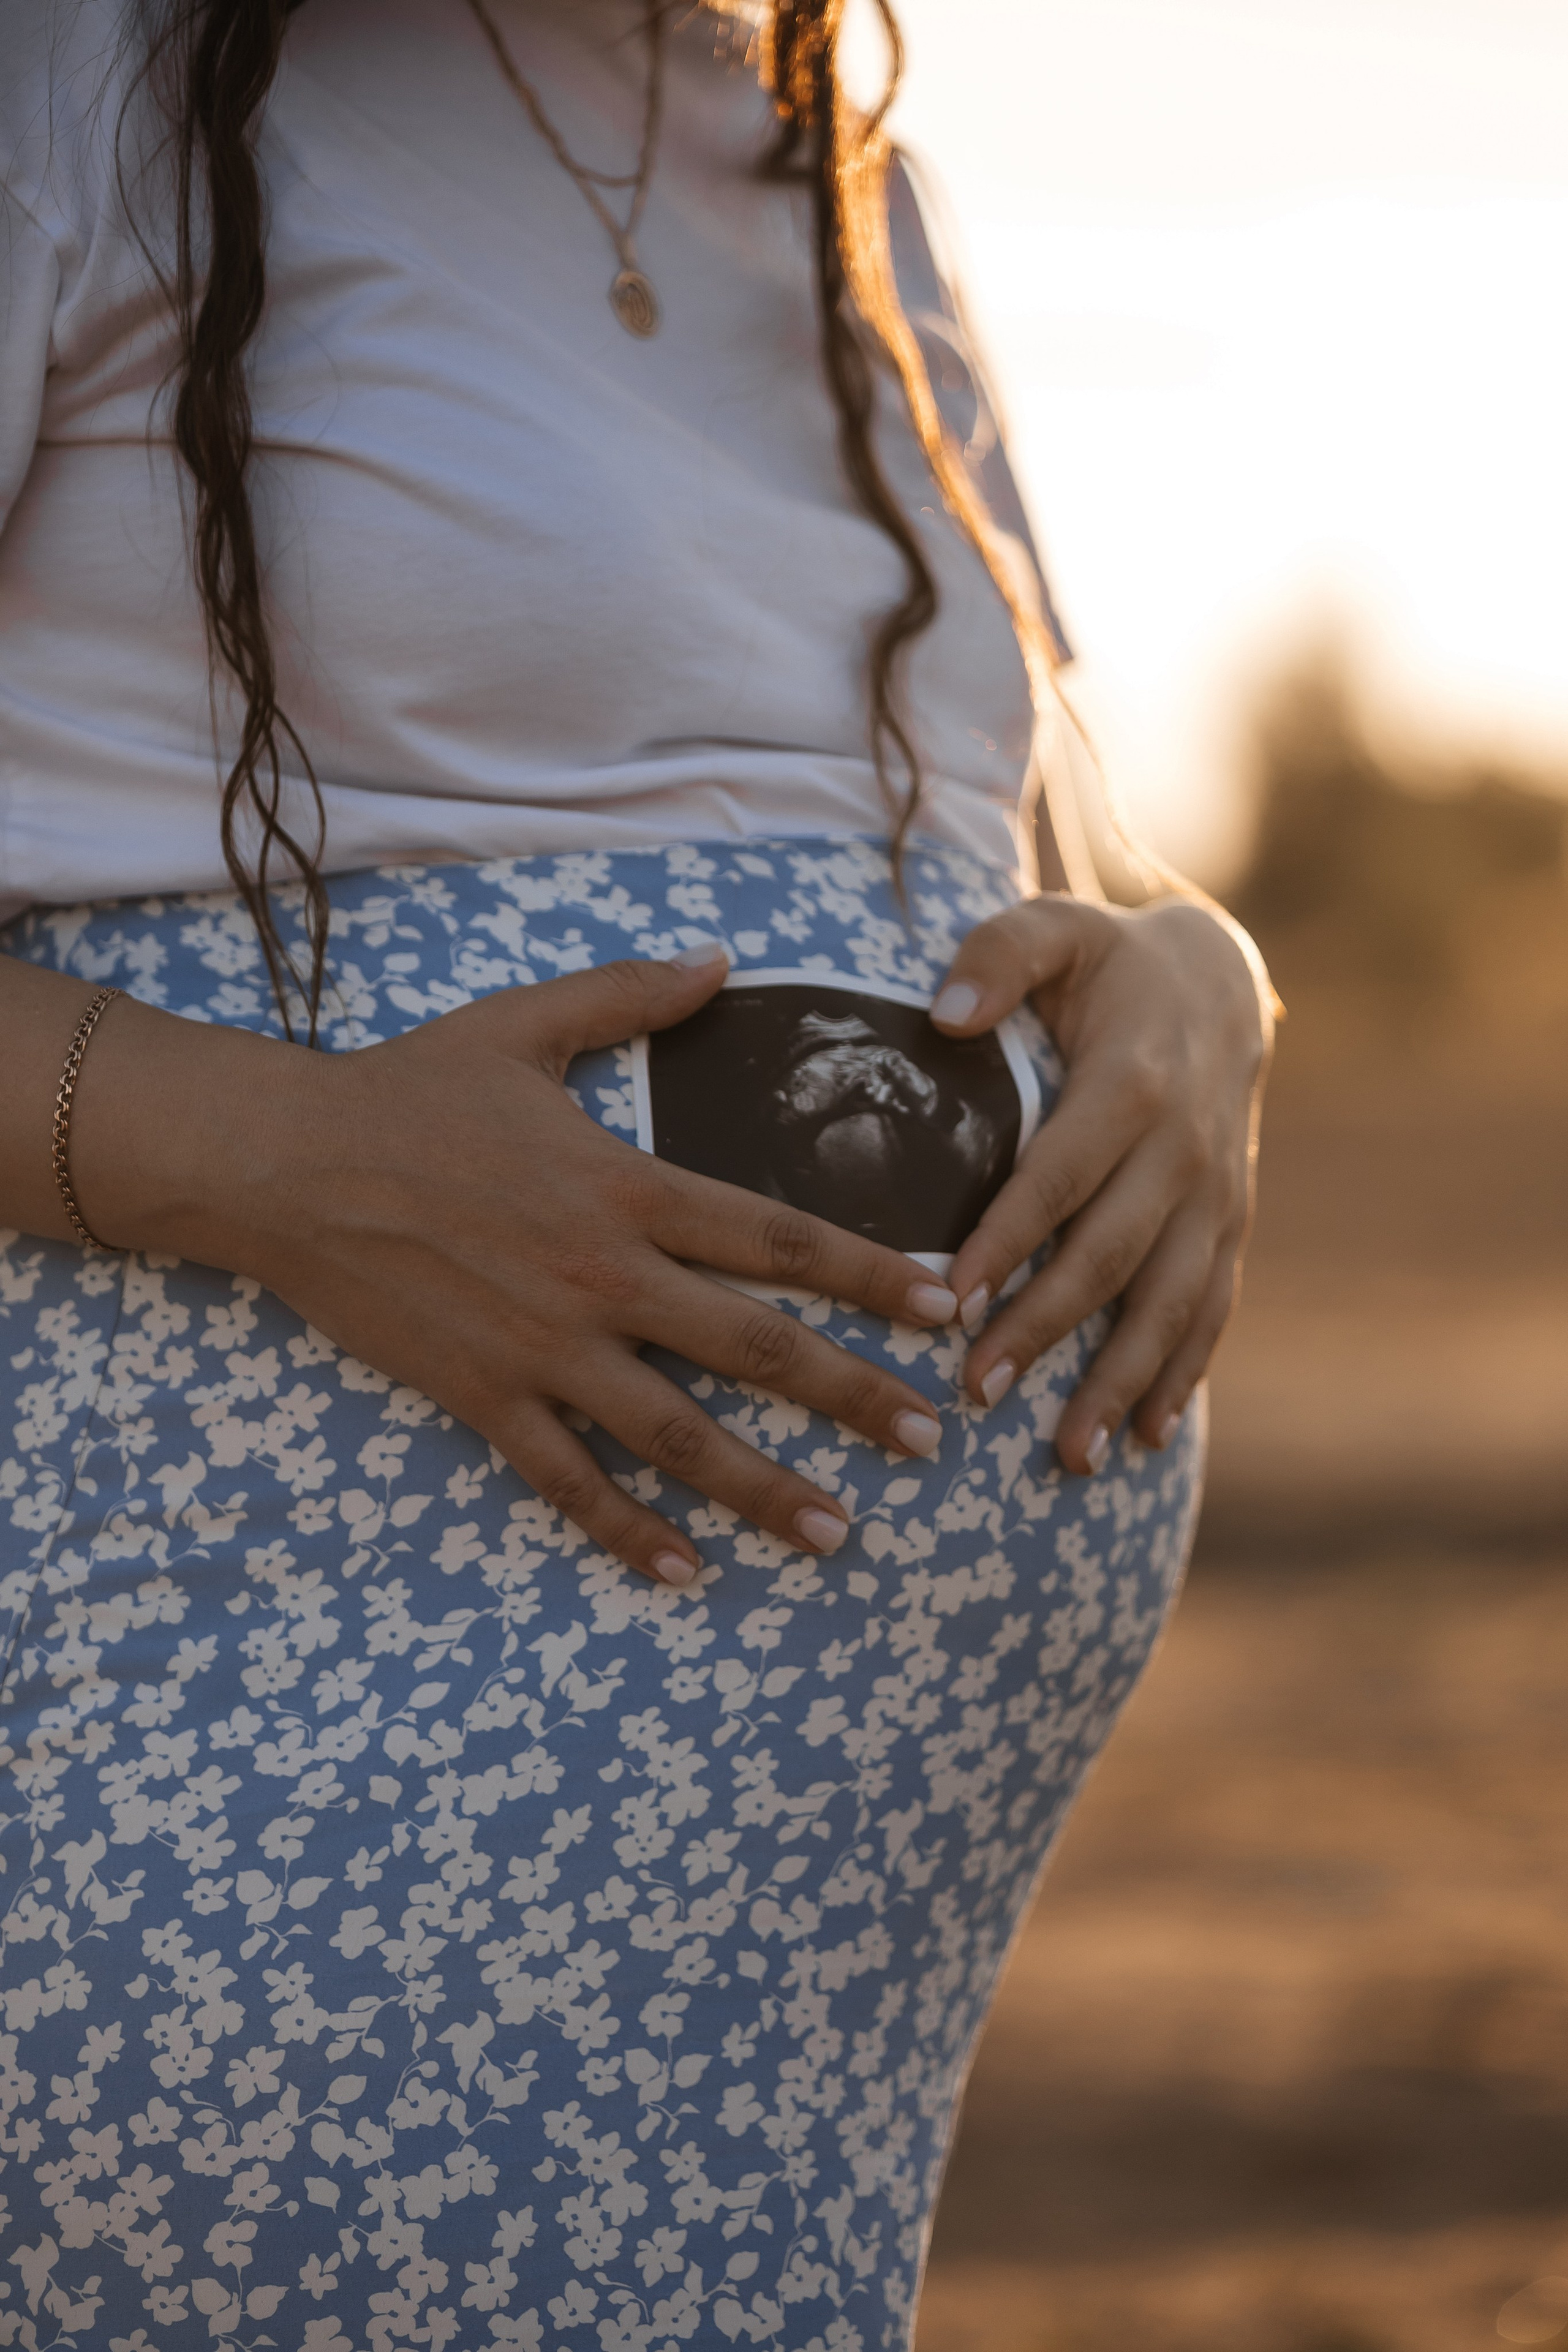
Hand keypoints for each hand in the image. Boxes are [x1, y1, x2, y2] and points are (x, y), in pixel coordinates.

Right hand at [83, 949, 959, 1586]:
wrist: (286, 1163)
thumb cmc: (408, 1090)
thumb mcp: (525, 1023)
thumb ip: (632, 995)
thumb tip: (721, 959)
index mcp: (626, 1187)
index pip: (777, 1236)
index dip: (870, 1274)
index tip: (942, 1305)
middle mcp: (603, 1276)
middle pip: (754, 1346)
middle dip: (852, 1396)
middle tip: (930, 1440)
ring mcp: (543, 1347)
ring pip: (675, 1433)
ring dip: (762, 1486)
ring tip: (835, 1532)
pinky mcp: (484, 1396)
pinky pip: (566, 1479)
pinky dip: (624, 1530)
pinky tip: (683, 1572)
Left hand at [930, 895, 1272, 1470]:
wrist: (1223, 981)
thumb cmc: (1109, 962)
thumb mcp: (1055, 928)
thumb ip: (998, 955)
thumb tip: (943, 1015)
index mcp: (1132, 1084)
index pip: (1058, 1176)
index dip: (1006, 1241)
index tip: (948, 1303)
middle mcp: (1185, 1150)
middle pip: (1109, 1255)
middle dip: (1045, 1329)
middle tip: (977, 1393)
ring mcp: (1216, 1196)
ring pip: (1168, 1302)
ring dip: (1119, 1379)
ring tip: (1070, 1454)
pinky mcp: (1232, 1225)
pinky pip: (1211, 1309)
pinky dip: (1182, 1373)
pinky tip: (1145, 1435)